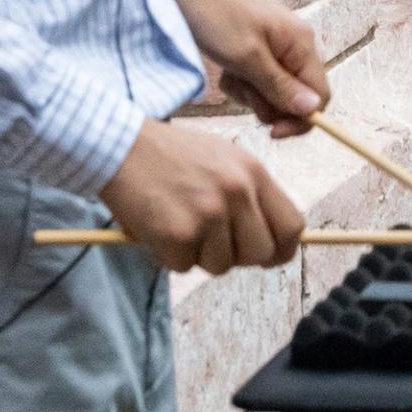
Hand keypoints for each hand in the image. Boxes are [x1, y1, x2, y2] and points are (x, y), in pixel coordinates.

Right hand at [102, 117, 305, 273]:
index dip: (281, 249)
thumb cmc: (170, 156)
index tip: (267, 256)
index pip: (292, 227)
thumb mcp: (224, 160)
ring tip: (179, 222)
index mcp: (253, 172)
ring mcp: (208, 213)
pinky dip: (169, 255)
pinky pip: (184, 266)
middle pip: (260, 254)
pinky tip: (159, 226)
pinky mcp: (178, 233)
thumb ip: (250, 196)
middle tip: (209, 241)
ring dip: (198, 254)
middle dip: (237, 256)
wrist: (119, 145)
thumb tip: (270, 244)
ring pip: (221, 265)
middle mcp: (236, 192)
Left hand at [179, 0, 330, 132]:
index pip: (319, 96)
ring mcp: (276, 50)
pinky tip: (225, 70)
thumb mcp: (247, 56)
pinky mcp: (257, 52)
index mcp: (302, 45)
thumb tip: (314, 110)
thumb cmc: (218, 15)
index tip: (272, 131)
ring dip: (250, 93)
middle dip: (268, 104)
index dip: (301, 119)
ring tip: (230, 75)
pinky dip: (240, 83)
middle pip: (295, 98)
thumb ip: (280, 86)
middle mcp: (295, 48)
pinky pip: (257, 82)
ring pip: (273, 93)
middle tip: (242, 91)